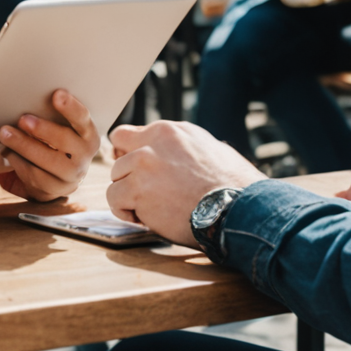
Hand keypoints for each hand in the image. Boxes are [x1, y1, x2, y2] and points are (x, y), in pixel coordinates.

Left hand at [0, 89, 96, 201]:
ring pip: (47, 160)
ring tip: (6, 134)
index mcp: (88, 135)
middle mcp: (84, 156)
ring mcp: (71, 176)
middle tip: (22, 119)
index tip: (56, 94)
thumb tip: (33, 97)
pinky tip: (8, 153)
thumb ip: (51, 115)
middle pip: (64, 140)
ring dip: (24, 146)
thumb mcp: (61, 128)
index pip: (82, 118)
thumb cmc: (57, 142)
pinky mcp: (54, 190)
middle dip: (42, 129)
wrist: (60, 176)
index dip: (71, 107)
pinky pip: (35, 176)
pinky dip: (19, 163)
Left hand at [106, 121, 264, 247]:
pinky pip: (114, 199)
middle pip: (118, 159)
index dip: (128, 155)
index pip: (126, 135)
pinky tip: (144, 218)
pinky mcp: (138, 189)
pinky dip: (125, 212)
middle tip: (147, 195)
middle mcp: (152, 143)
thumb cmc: (230, 184)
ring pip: (115, 179)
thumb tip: (169, 152)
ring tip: (148, 208)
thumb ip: (179, 146)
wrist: (236, 206)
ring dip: (127, 195)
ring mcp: (143, 165)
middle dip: (130, 178)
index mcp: (168, 131)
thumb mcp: (207, 148)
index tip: (136, 171)